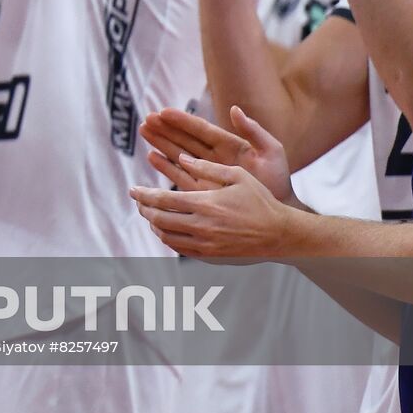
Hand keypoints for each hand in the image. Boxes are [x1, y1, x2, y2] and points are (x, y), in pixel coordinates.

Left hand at [129, 156, 293, 259]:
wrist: (280, 233)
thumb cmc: (260, 200)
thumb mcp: (237, 175)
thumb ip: (207, 166)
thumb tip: (182, 157)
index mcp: (206, 204)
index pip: (163, 200)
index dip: (144, 195)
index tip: (133, 190)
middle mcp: (202, 226)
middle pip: (160, 219)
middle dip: (144, 209)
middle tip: (139, 201)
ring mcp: (205, 243)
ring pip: (167, 236)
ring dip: (154, 225)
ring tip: (150, 214)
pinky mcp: (211, 255)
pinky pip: (180, 249)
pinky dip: (168, 239)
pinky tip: (167, 229)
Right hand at [140, 106, 296, 204]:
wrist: (278, 209)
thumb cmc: (277, 180)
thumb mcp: (271, 151)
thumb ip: (254, 131)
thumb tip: (234, 110)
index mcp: (228, 144)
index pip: (201, 129)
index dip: (183, 120)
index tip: (164, 111)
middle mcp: (213, 156)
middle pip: (184, 139)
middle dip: (165, 129)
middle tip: (146, 119)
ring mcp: (206, 172)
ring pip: (178, 153)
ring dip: (160, 143)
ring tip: (143, 131)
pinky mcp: (201, 189)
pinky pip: (179, 175)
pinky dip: (165, 166)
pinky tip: (151, 157)